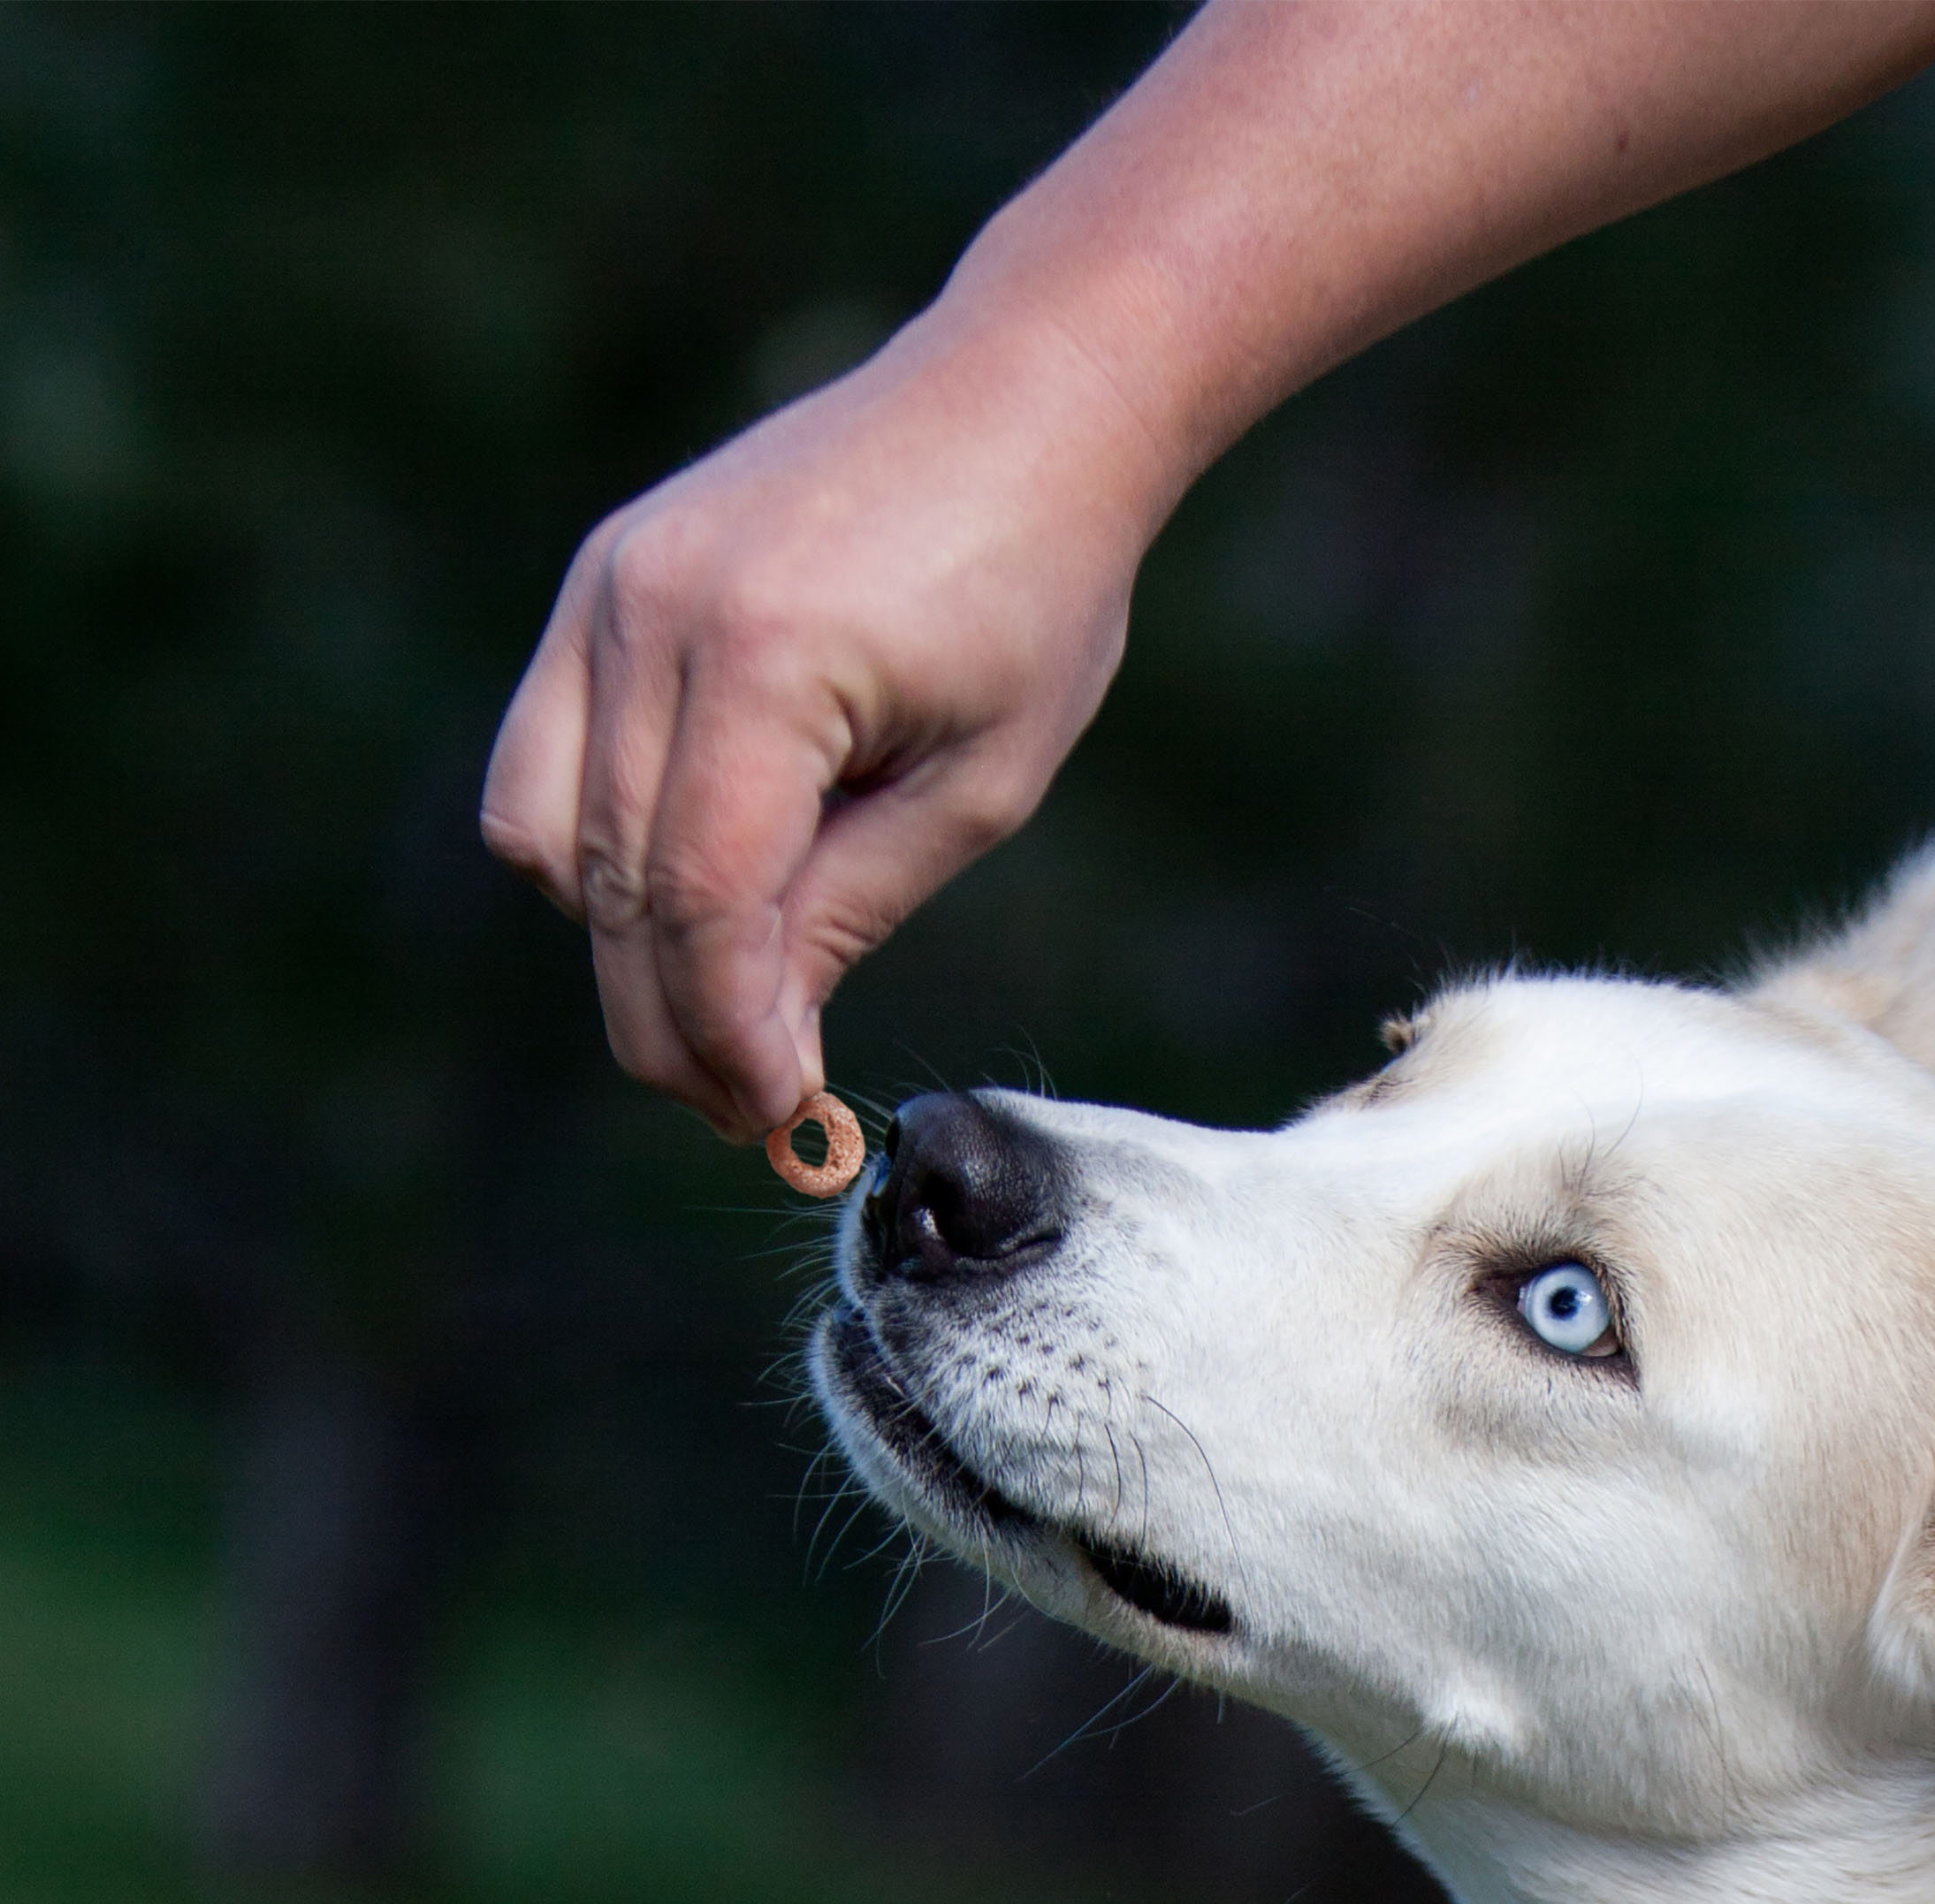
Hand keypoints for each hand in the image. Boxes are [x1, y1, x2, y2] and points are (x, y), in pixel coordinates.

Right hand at [481, 301, 1167, 1138]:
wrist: (1022, 398)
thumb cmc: (1037, 589)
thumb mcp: (976, 783)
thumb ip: (848, 911)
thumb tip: (760, 1048)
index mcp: (761, 660)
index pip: (699, 904)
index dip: (727, 1035)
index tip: (779, 1118)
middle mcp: (649, 613)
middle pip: (613, 889)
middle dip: (674, 1023)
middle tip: (751, 1108)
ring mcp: (607, 587)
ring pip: (549, 841)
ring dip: (627, 950)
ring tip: (730, 1008)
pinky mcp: (600, 578)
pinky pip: (542, 765)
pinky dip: (596, 857)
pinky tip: (693, 894)